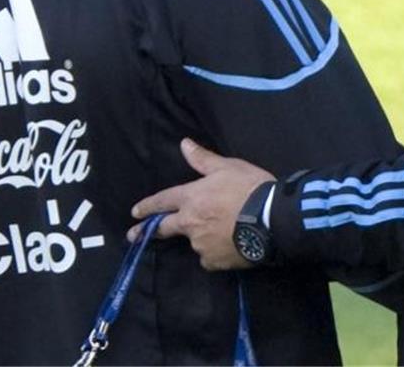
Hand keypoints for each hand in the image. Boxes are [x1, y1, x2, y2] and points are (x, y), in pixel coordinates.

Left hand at [127, 139, 273, 269]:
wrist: (271, 219)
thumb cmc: (249, 188)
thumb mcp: (228, 167)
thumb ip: (203, 159)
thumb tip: (184, 143)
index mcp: (191, 198)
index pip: (163, 201)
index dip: (148, 205)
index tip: (134, 212)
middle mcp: (190, 223)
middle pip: (163, 228)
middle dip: (145, 231)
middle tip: (132, 236)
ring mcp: (201, 244)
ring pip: (195, 241)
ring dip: (201, 236)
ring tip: (222, 232)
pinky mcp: (215, 261)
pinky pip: (210, 257)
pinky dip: (215, 252)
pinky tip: (229, 246)